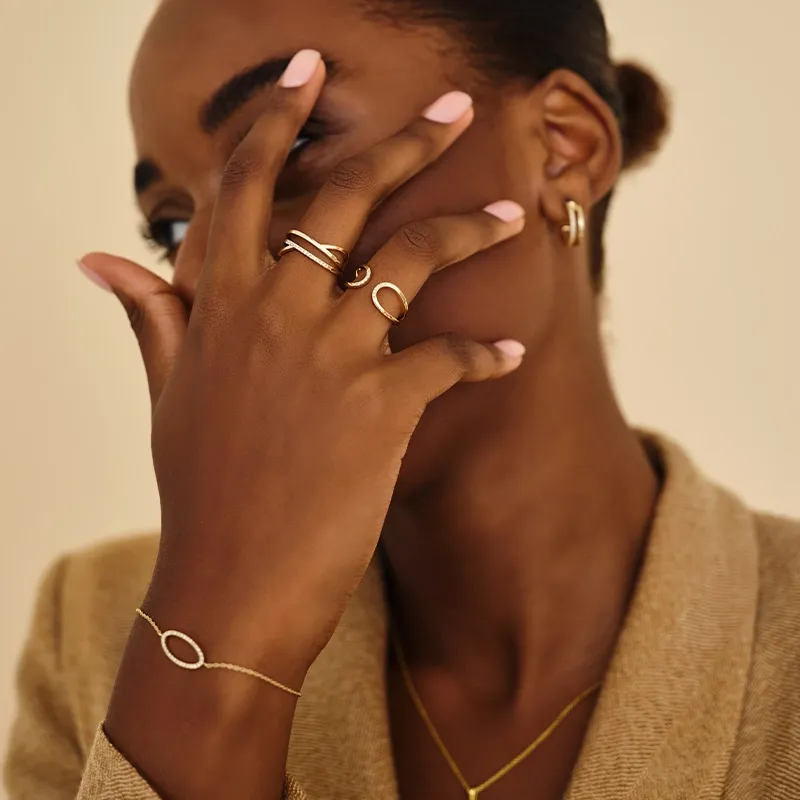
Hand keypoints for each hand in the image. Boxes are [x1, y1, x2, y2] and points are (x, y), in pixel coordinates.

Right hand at [81, 51, 525, 678]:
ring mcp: (330, 354)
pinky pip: (448, 356)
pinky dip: (484, 355)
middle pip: (346, 194)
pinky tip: (510, 355)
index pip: (245, 181)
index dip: (276, 116)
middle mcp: (275, 312)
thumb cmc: (200, 490)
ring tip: (513, 213)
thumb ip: (152, 317)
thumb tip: (103, 259)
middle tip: (452, 106)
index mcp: (219, 303)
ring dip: (469, 227)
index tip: (308, 72)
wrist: (229, 583)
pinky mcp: (380, 405)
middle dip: (405, 141)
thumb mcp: (169, 394)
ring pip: (412, 256)